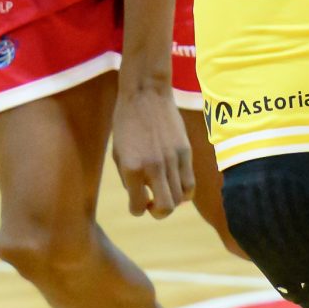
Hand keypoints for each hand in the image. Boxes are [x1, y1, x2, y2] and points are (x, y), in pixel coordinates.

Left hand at [112, 83, 194, 218]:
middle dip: (158, 212)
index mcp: (132, 168)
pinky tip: (175, 183)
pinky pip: (190, 183)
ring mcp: (172, 160)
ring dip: (171, 201)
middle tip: (152, 204)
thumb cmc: (126, 123)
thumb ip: (129, 179)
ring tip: (163, 192)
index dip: (136, 208)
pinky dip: (184, 191)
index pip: (137, 207)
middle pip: (165, 208)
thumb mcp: (118, 153)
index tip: (137, 202)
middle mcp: (154, 167)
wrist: (145, 94)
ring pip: (180, 199)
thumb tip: (143, 197)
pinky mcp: (186, 152)